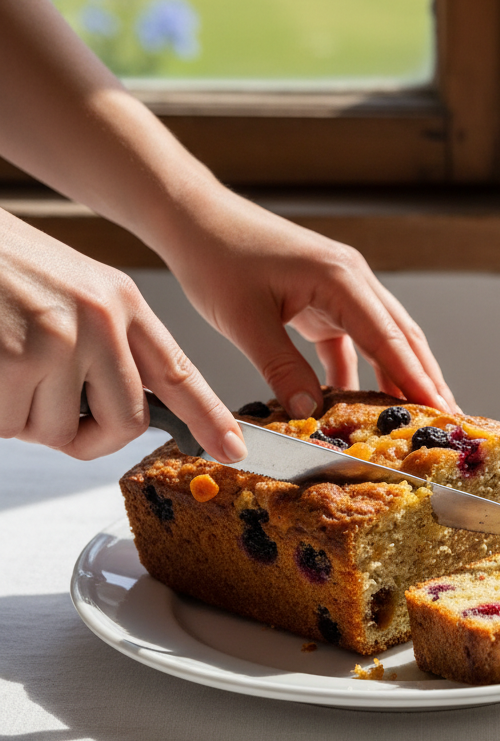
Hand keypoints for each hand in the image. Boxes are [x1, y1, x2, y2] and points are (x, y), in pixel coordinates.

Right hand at [0, 208, 246, 461]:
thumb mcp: (71, 291)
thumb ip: (104, 343)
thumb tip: (116, 413)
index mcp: (122, 302)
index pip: (179, 372)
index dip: (209, 417)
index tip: (234, 449)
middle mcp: (100, 320)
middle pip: (124, 424)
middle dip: (84, 434)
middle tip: (43, 407)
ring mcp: (58, 339)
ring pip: (57, 432)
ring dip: (22, 417)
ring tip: (4, 363)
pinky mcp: (13, 358)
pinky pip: (10, 426)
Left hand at [155, 185, 457, 417]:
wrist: (194, 217)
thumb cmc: (217, 257)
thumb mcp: (245, 320)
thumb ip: (281, 368)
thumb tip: (309, 413)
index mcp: (340, 278)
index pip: (390, 339)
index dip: (417, 379)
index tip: (441, 411)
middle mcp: (351, 279)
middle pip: (401, 336)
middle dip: (425, 378)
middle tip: (448, 419)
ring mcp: (340, 287)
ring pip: (382, 338)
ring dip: (399, 375)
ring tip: (418, 413)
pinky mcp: (324, 297)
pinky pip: (353, 340)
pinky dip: (361, 370)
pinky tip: (361, 402)